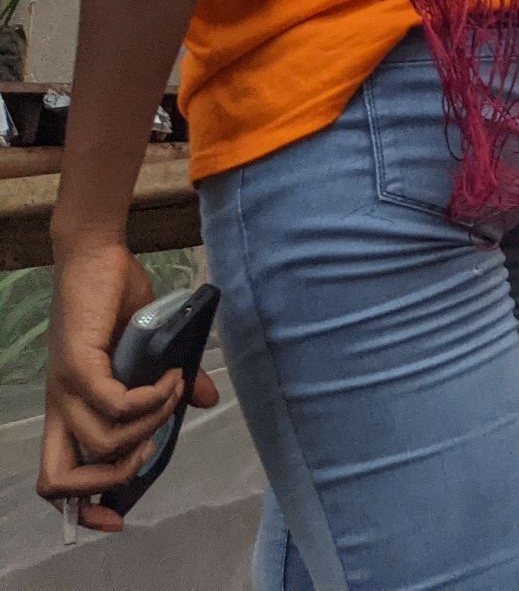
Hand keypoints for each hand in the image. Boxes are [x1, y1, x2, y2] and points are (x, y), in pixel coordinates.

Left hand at [37, 242, 218, 530]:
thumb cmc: (116, 299)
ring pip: (103, 443)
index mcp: (69, 411)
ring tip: (174, 389)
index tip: (115, 520)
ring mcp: (64, 388)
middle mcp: (59, 407)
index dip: (82, 508)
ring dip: (151, 424)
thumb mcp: (150, 350)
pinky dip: (151, 398)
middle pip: (58, 480)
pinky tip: (170, 374)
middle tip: (150, 449)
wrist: (97, 255)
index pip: (56, 479)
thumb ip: (172, 381)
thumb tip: (204, 401)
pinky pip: (116, 405)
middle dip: (108, 483)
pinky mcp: (77, 365)